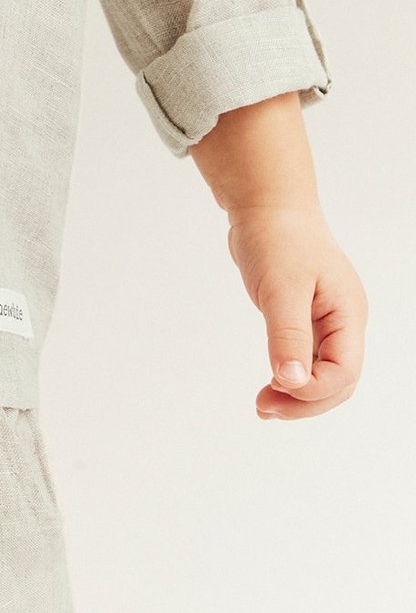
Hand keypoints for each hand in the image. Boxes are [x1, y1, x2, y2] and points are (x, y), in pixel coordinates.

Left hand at [224, 205, 366, 418]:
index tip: (277, 386)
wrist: (265, 204)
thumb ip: (289, 336)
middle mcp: (343, 321)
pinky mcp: (305, 318)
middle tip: (265, 407)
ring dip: (297, 394)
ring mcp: (325, 320)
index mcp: (348, 313)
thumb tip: (293, 383)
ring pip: (322, 374)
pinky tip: (269, 386)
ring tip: (263, 405)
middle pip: (338, 381)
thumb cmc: (278, 237)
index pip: (344, 370)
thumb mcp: (282, 288)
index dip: (314, 389)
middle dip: (306, 401)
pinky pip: (305, 358)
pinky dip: (289, 375)